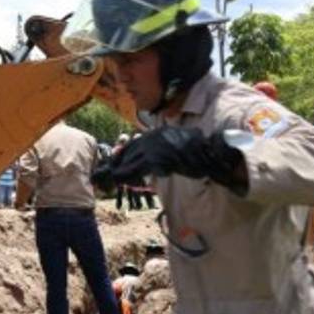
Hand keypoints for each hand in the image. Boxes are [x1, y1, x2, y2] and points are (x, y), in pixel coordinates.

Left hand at [105, 127, 243, 189]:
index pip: (135, 144)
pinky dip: (128, 174)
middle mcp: (154, 137)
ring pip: (131, 160)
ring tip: (111, 179)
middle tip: (105, 174)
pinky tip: (122, 180)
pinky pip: (137, 167)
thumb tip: (147, 165)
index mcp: (158, 134)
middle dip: (117, 164)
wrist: (209, 152)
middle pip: (129, 151)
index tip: (114, 165)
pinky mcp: (157, 157)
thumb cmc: (196, 155)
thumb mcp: (174, 151)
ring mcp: (155, 146)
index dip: (123, 155)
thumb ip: (159, 156)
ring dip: (120, 171)